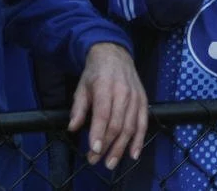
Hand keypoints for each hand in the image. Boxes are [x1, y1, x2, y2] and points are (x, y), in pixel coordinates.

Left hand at [69, 43, 147, 169]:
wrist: (115, 54)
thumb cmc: (95, 73)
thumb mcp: (81, 86)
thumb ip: (78, 108)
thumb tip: (72, 128)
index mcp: (105, 87)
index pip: (103, 114)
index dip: (99, 134)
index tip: (94, 150)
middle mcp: (123, 92)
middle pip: (117, 124)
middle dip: (107, 145)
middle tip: (96, 161)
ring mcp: (136, 97)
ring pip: (130, 127)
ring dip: (121, 148)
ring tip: (111, 163)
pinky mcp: (143, 100)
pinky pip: (143, 123)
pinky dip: (139, 140)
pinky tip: (133, 154)